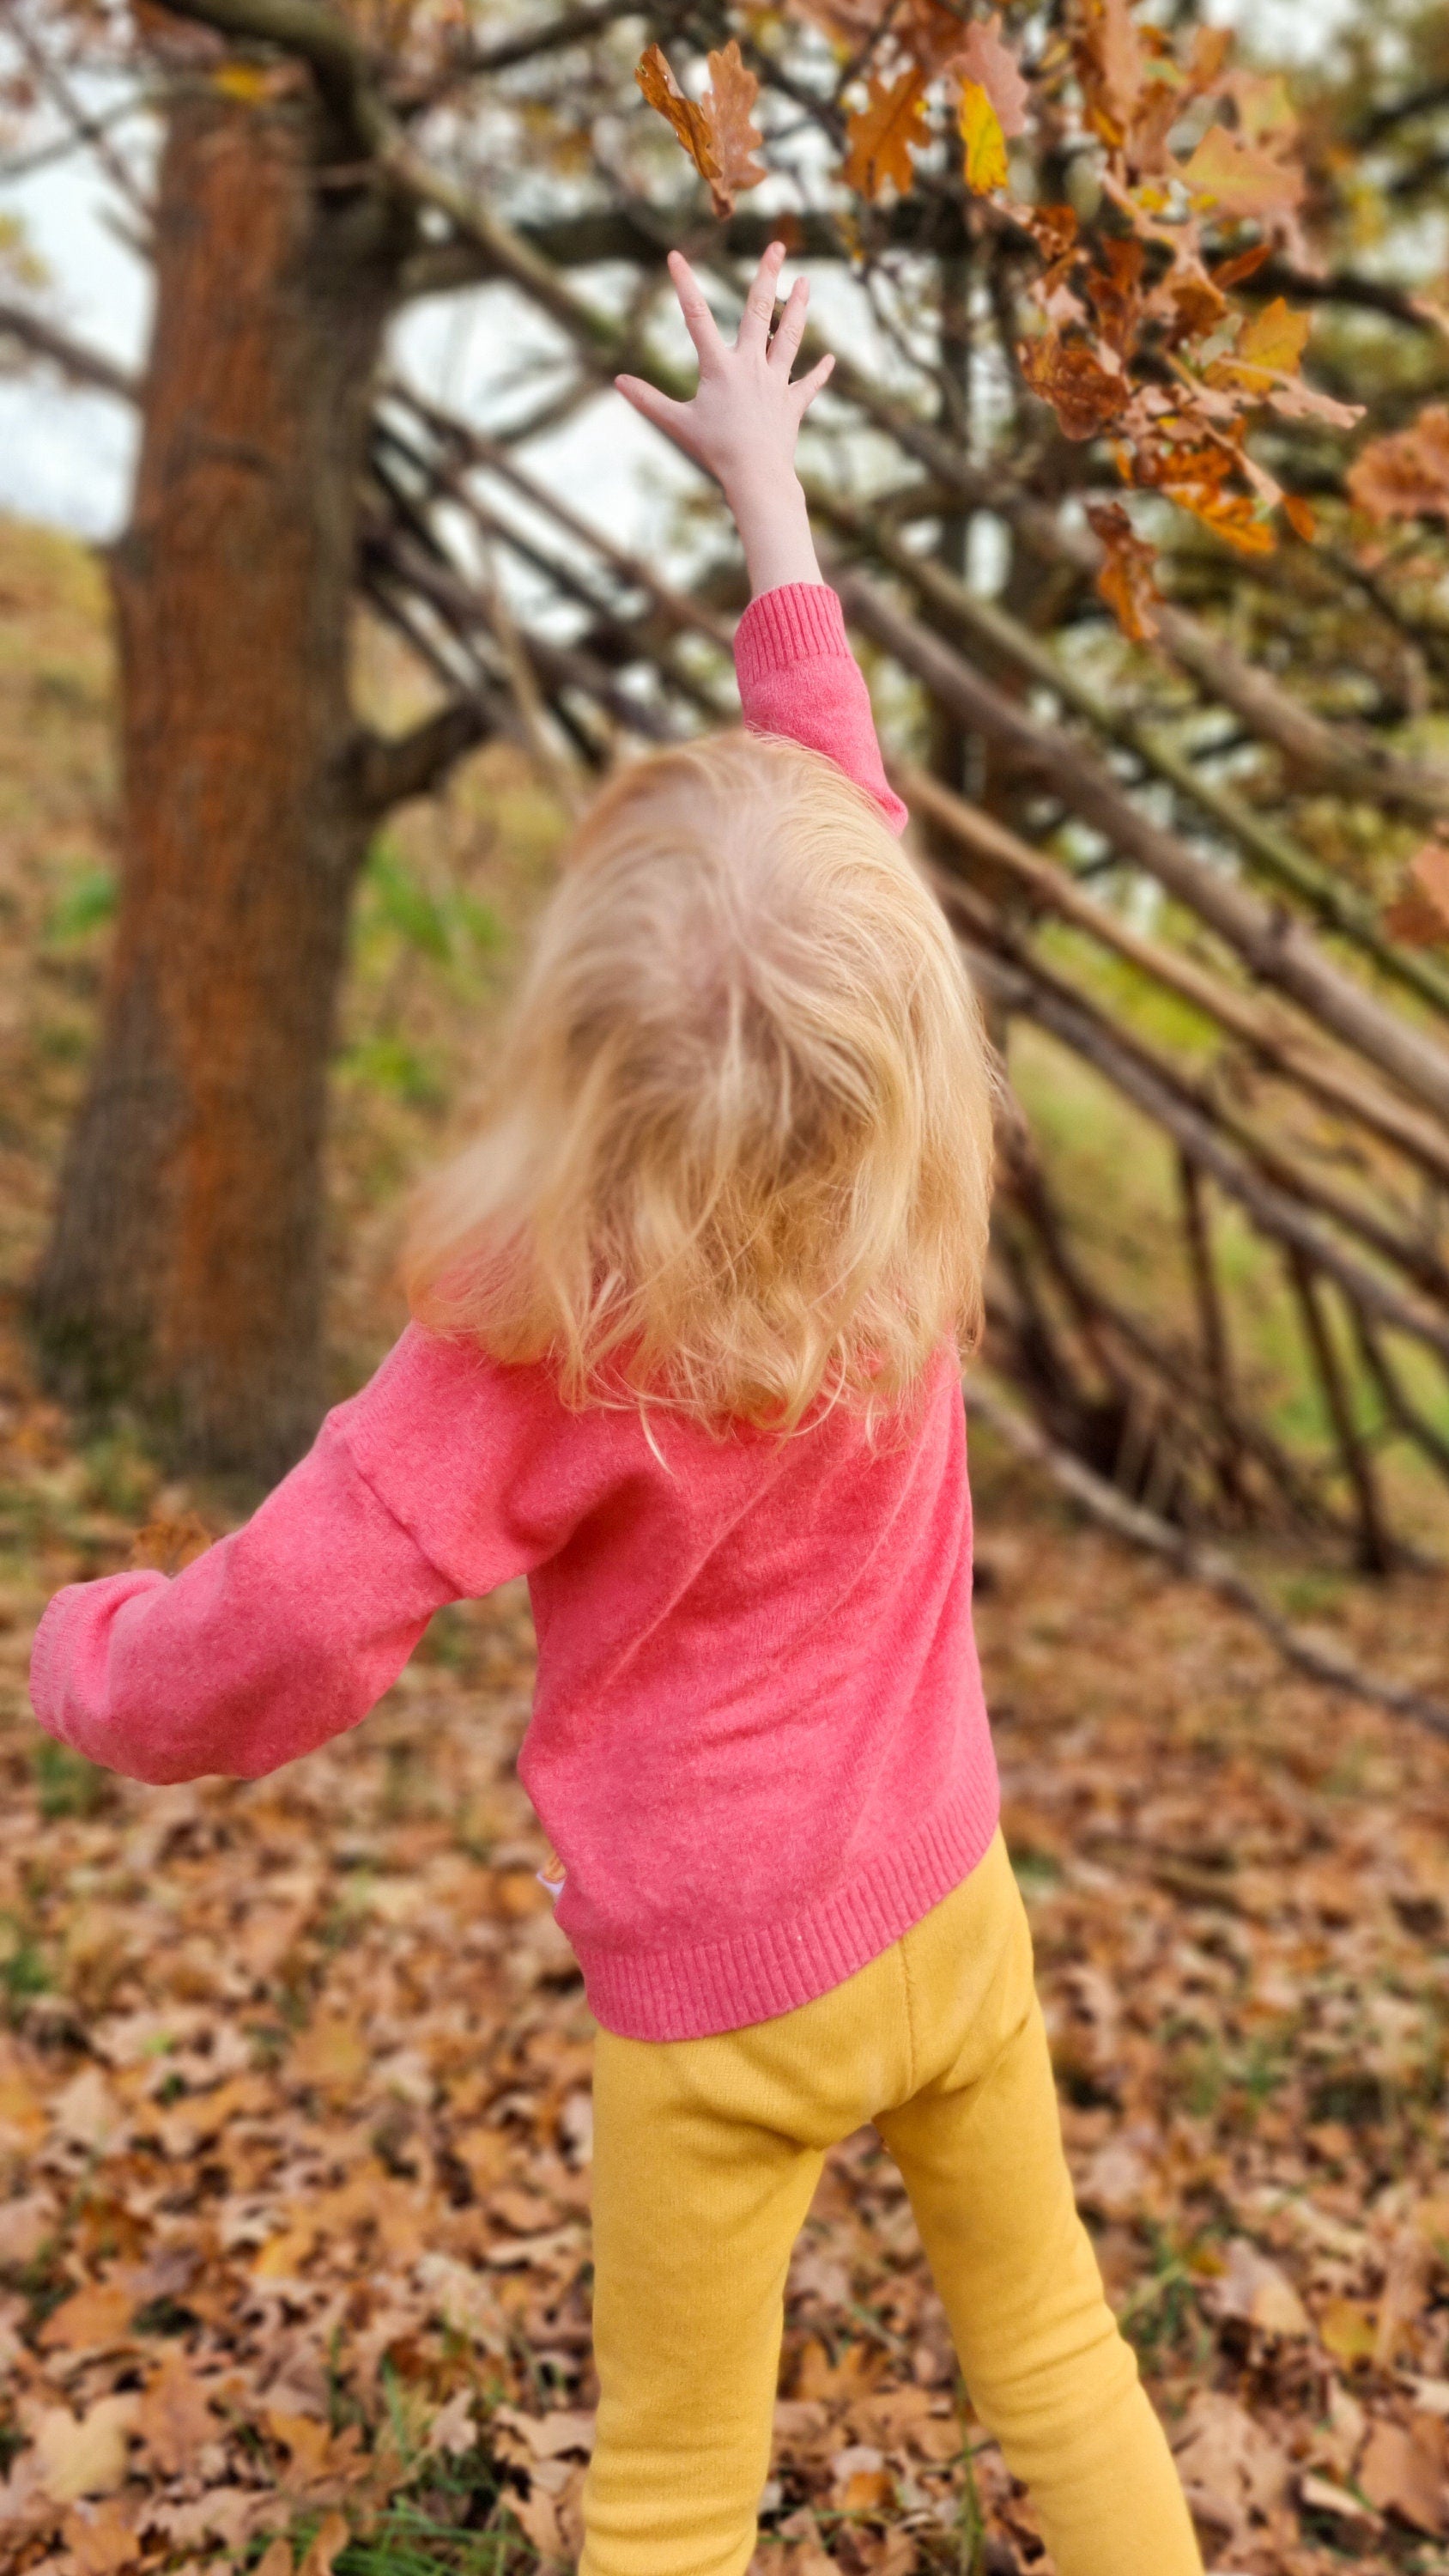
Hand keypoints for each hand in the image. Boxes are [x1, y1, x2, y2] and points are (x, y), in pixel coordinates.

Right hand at [616, 241, 834, 596]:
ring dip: (799, 308)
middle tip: (777, 246)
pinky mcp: (792, 404)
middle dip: (768, 276)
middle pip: (760, 311)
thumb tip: (618, 382)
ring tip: (806, 282)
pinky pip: (808, 385)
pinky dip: (819, 373)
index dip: (684, 284)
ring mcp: (776, 382)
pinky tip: (829, 359)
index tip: (675, 256)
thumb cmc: (715, 451)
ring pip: (790, 337)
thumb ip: (648, 400)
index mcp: (720, 366)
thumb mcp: (677, 424)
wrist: (757, 476)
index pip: (696, 316)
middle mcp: (751, 365)